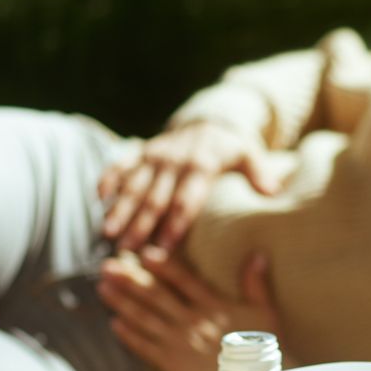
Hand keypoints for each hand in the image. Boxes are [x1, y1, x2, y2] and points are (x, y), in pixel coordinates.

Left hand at [96, 246, 280, 370]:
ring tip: (103, 288)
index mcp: (214, 306)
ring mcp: (181, 343)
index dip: (163, 265)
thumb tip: (256, 253)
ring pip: (146, 319)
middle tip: (107, 266)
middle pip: (157, 296)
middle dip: (130, 280)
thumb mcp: (265, 311)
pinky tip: (114, 323)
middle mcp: (194, 322)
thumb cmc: (264, 347)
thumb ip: (255, 282)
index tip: (144, 252)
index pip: (184, 280)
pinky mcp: (174, 364)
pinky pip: (147, 347)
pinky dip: (130, 336)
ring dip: (122, 303)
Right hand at [98, 122, 281, 252]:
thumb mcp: (251, 154)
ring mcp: (154, 155)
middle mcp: (174, 160)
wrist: (209, 120)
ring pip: (133, 185)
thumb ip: (259, 173)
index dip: (175, 224)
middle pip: (155, 197)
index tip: (165, 248)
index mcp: (201, 165)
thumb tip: (272, 192)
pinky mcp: (140, 151)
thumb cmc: (231, 148)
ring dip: (119, 209)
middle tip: (128, 250)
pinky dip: (108, 178)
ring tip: (107, 234)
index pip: (186, 200)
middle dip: (140, 225)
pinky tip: (99, 199)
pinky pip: (120, 163)